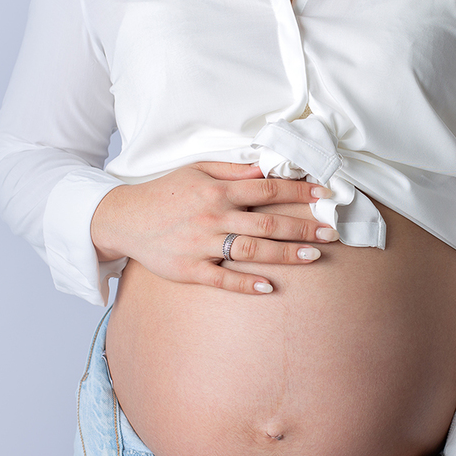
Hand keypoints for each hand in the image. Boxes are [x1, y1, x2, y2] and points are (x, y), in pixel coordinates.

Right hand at [90, 161, 337, 293]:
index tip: (324, 196)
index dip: (298, 192)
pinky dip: (247, 284)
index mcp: (217, 192)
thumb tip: (265, 168)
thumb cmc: (164, 193)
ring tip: (314, 255)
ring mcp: (201, 245)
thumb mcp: (196, 171)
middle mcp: (212, 217)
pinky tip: (270, 287)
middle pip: (266, 223)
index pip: (266, 190)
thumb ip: (232, 170)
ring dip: (285, 254)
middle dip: (302, 227)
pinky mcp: (189, 269)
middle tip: (331, 231)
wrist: (124, 219)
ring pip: (251, 251)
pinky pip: (222, 279)